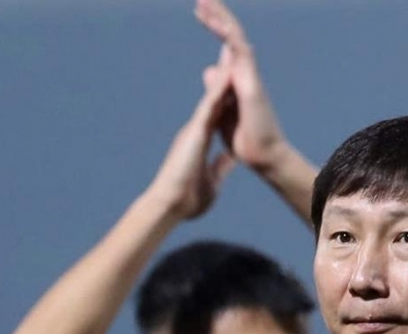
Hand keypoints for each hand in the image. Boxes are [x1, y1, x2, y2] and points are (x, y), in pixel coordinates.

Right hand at [145, 64, 236, 220]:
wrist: (170, 205)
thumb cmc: (187, 199)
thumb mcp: (212, 182)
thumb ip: (219, 168)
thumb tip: (229, 160)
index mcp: (202, 141)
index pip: (218, 115)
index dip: (228, 99)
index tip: (237, 85)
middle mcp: (197, 131)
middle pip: (215, 100)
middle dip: (224, 79)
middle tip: (232, 56)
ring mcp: (194, 129)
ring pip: (212, 97)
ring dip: (222, 77)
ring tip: (231, 54)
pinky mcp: (193, 131)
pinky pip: (208, 106)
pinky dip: (218, 90)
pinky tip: (227, 74)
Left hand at [195, 0, 290, 172]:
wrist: (263, 156)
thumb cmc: (246, 138)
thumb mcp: (223, 107)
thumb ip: (218, 87)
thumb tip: (209, 69)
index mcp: (237, 77)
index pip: (225, 45)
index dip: (214, 26)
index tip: (200, 11)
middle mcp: (245, 72)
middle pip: (231, 35)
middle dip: (217, 14)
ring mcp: (249, 76)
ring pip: (235, 38)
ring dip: (220, 18)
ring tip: (205, 1)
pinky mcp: (251, 83)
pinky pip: (240, 52)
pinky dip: (228, 35)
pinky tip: (215, 22)